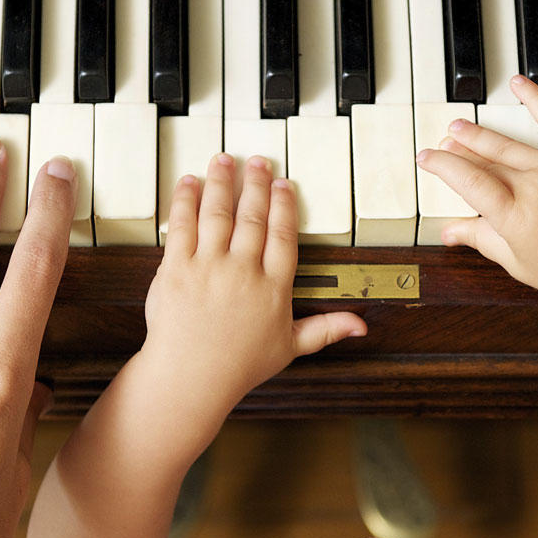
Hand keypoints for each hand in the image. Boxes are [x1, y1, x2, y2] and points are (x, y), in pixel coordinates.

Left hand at [140, 153, 365, 410]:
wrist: (190, 377)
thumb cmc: (239, 366)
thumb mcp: (290, 347)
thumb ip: (325, 329)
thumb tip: (361, 326)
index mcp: (273, 287)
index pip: (283, 235)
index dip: (284, 205)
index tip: (284, 184)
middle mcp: (243, 271)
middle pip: (253, 216)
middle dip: (256, 184)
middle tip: (258, 161)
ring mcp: (209, 267)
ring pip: (218, 213)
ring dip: (222, 182)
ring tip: (225, 160)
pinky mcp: (176, 268)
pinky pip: (182, 225)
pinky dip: (186, 200)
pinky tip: (190, 183)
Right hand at [415, 76, 537, 308]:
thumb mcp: (515, 260)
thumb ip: (480, 238)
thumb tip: (448, 231)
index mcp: (514, 217)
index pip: (467, 180)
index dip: (442, 166)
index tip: (427, 158)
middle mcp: (535, 188)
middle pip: (485, 160)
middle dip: (459, 150)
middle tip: (444, 144)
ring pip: (509, 144)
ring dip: (480, 134)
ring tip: (461, 126)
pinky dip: (536, 100)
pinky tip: (518, 84)